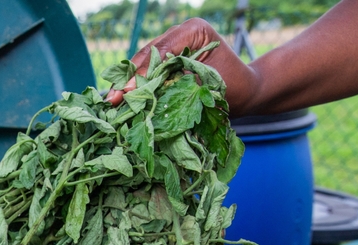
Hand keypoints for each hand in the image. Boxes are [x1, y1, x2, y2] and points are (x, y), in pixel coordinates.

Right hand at [106, 19, 260, 116]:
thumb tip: (146, 95)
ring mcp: (171, 44)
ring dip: (127, 83)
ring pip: (142, 62)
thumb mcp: (207, 86)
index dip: (142, 73)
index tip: (128, 93)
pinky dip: (134, 85)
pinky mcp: (166, 58)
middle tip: (112, 99)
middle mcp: (180, 32)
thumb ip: (177, 84)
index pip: (161, 50)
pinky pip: (146, 70)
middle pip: (146, 54)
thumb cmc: (233, 88)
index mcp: (194, 30)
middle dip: (128, 78)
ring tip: (111, 101)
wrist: (245, 90)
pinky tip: (121, 99)